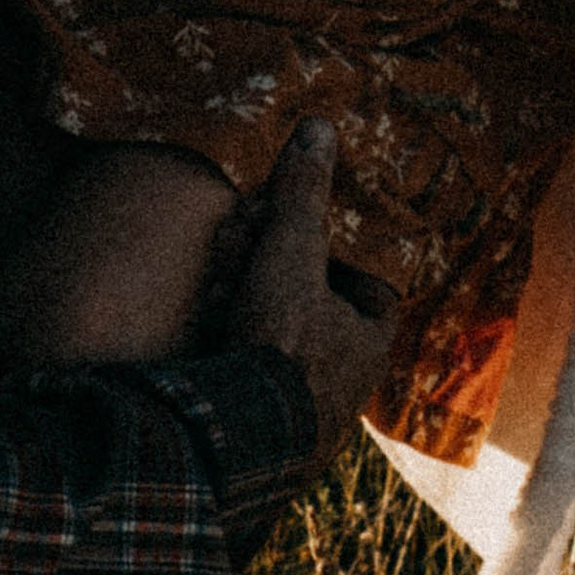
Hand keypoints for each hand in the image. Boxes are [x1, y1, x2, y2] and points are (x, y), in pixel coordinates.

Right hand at [225, 123, 394, 463]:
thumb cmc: (279, 347)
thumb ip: (302, 196)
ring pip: (278, 342)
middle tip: (242, 242)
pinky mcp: (261, 438)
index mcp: (368, 345)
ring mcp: (303, 418)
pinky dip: (226, 345)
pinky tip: (204, 324)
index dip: (335, 257)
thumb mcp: (289, 254)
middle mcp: (346, 386)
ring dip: (246, 302)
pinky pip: (249, 377)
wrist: (231, 447)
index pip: (370, 291)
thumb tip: (320, 127)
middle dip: (274, 271)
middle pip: (315, 310)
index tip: (299, 235)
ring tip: (218, 282)